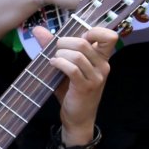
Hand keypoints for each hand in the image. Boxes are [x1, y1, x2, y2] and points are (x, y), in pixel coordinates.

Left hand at [32, 25, 116, 140]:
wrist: (77, 118)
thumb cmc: (72, 90)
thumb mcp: (67, 66)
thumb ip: (55, 47)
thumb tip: (38, 29)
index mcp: (103, 58)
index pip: (110, 36)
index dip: (95, 31)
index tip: (79, 37)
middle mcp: (103, 66)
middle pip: (84, 42)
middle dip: (64, 42)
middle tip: (56, 50)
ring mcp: (96, 77)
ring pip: (77, 55)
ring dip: (60, 54)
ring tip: (54, 59)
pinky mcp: (85, 87)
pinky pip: (72, 69)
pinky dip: (59, 63)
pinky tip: (53, 64)